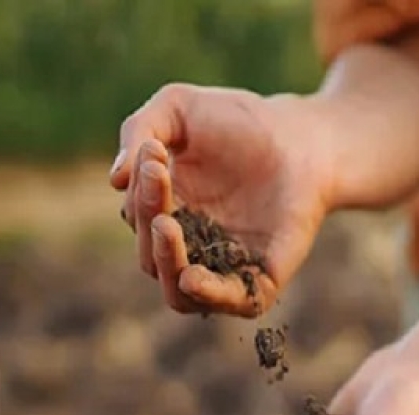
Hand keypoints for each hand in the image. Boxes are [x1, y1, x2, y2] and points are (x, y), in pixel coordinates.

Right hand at [112, 85, 330, 316]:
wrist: (303, 137)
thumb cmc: (238, 120)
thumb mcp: (178, 107)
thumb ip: (139, 131)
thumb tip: (115, 179)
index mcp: (165, 214)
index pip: (140, 220)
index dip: (140, 192)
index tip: (154, 154)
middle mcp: (190, 249)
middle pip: (151, 257)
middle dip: (149, 217)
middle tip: (159, 176)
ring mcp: (223, 269)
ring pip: (177, 292)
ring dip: (165, 261)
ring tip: (166, 225)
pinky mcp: (259, 282)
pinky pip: (227, 303)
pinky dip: (206, 295)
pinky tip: (190, 277)